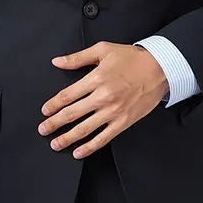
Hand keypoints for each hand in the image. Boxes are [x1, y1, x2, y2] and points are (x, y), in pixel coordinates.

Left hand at [38, 41, 168, 158]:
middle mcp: (102, 97)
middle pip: (71, 114)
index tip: (45, 111)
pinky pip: (103, 138)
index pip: (67, 96)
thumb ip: (78, 58)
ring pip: (85, 129)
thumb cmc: (132, 58)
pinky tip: (79, 152)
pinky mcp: (123, 122)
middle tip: (43, 129)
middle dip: (54, 124)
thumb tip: (57, 62)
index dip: (53, 105)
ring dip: (67, 138)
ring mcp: (113, 111)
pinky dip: (90, 147)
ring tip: (56, 143)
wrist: (159, 69)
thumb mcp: (103, 50)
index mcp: (95, 79)